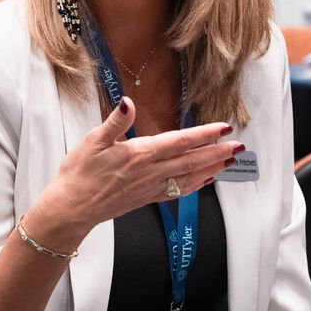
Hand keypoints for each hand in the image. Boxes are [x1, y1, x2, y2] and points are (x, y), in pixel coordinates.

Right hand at [28, 98, 240, 246]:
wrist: (71, 208)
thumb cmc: (79, 174)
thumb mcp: (92, 141)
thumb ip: (115, 121)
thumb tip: (127, 102)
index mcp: (139, 154)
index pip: (178, 142)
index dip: (203, 135)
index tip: (223, 128)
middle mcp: (149, 172)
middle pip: (190, 161)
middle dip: (216, 152)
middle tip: (238, 146)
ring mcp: (149, 188)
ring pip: (188, 177)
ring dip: (211, 168)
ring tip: (229, 161)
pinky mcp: (145, 198)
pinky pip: (176, 192)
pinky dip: (194, 186)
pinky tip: (204, 181)